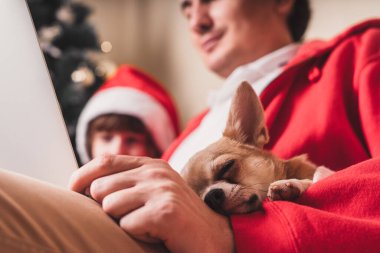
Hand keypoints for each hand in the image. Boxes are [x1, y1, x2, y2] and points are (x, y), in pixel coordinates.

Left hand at [69, 155, 233, 252]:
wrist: (212, 237)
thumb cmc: (176, 215)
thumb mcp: (153, 190)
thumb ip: (128, 181)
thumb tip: (85, 185)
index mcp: (151, 165)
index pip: (104, 161)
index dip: (81, 176)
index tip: (73, 191)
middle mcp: (156, 173)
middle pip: (100, 187)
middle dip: (105, 207)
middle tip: (129, 217)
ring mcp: (161, 190)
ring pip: (110, 206)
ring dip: (122, 222)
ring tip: (146, 224)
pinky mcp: (164, 211)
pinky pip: (126, 225)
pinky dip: (136, 235)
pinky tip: (156, 233)